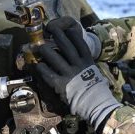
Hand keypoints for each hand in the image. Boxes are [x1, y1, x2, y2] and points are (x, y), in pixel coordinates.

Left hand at [35, 16, 120, 131]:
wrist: (95, 104)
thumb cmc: (96, 89)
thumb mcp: (94, 73)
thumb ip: (85, 64)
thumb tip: (79, 58)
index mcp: (87, 61)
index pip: (80, 43)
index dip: (73, 34)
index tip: (67, 29)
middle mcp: (78, 65)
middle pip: (65, 45)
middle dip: (57, 35)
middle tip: (50, 29)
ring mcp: (69, 74)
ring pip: (53, 56)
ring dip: (45, 50)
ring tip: (40, 47)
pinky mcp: (60, 84)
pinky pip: (47, 73)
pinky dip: (42, 68)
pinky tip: (38, 65)